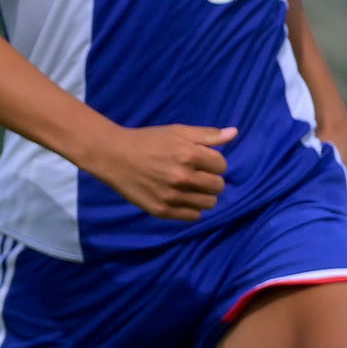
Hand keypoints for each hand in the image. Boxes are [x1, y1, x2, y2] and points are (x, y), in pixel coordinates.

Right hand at [91, 123, 233, 220]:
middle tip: (195, 175)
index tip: (200, 161)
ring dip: (203, 195)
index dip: (213, 162)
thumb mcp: (177, 131)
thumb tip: (234, 133)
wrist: (112, 155)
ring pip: (208, 203)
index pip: (222, 166)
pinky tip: (182, 199)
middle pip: (218, 186)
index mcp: (189, 155)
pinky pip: (192, 216)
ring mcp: (172, 196)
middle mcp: (183, 177)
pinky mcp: (161, 210)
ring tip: (190, 188)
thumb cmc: (147, 140)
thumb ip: (207, 135)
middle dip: (210, 179)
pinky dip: (191, 208)